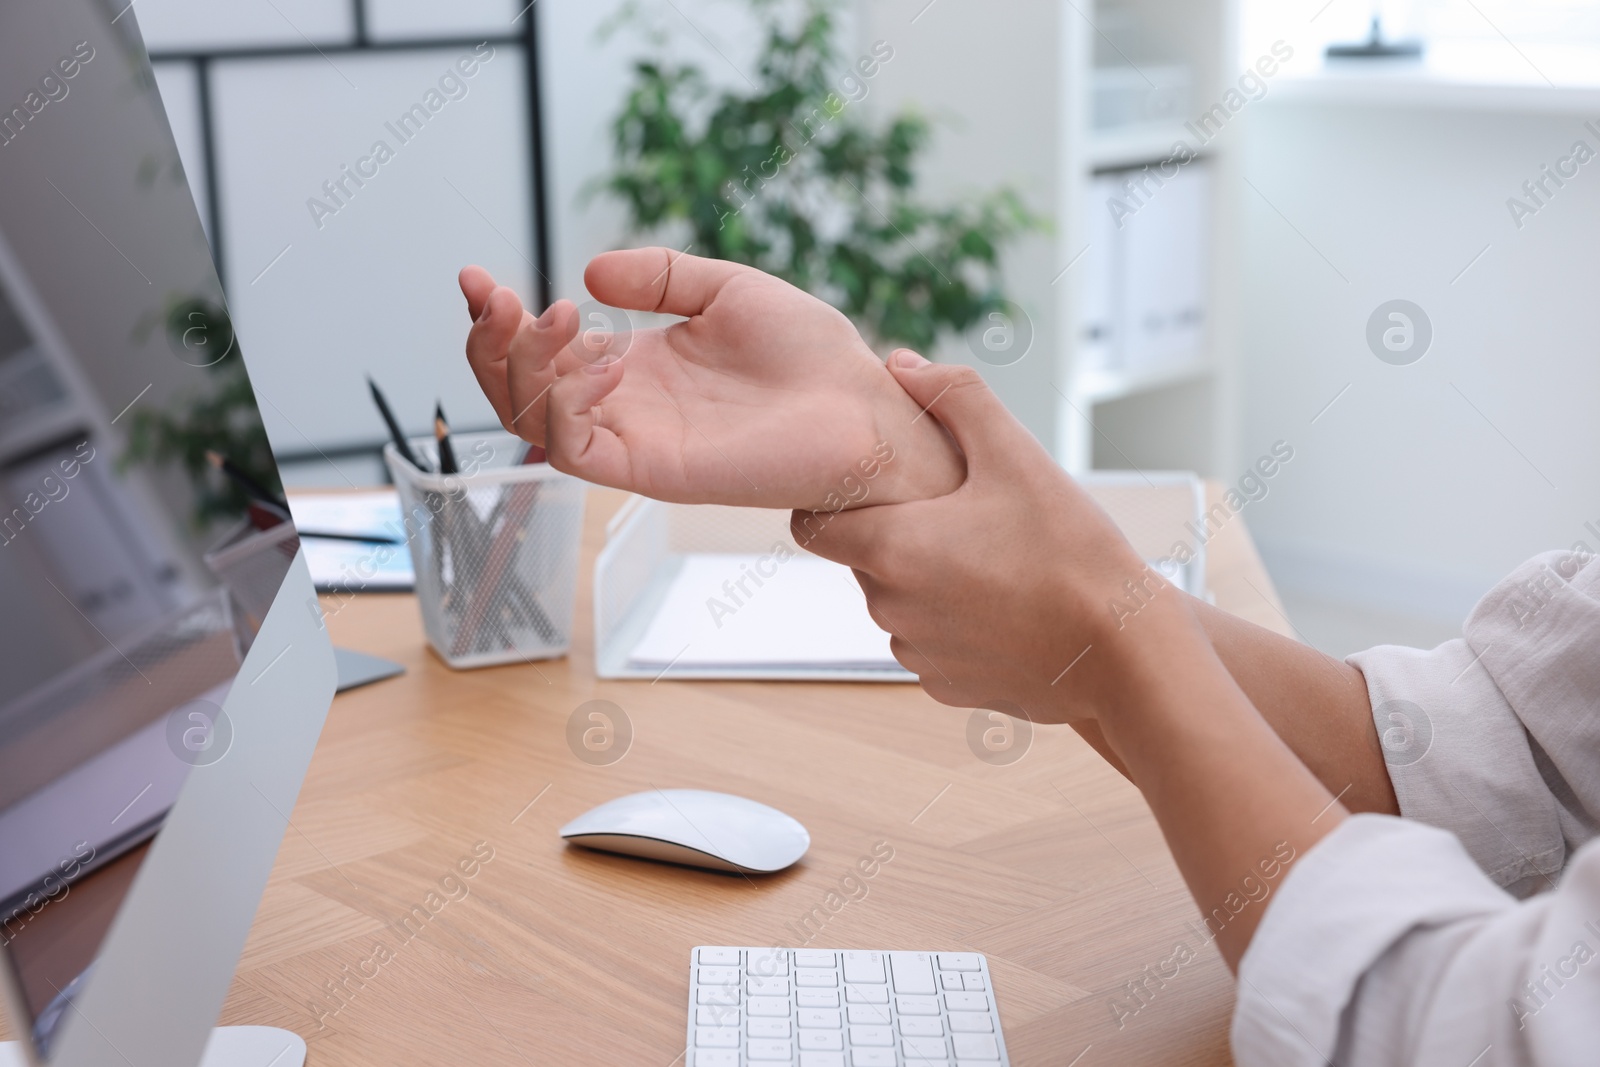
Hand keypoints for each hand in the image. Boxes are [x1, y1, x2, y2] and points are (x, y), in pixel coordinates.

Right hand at [458, 249, 963, 510]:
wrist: (866, 409)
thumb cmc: (811, 358)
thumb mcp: (726, 290)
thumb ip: (659, 276)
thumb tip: (590, 274)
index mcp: (636, 368)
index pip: (541, 355)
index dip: (499, 320)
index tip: (480, 278)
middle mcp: (626, 409)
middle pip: (518, 394)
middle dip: (491, 344)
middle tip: (496, 297)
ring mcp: (637, 442)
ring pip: (534, 424)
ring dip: (524, 368)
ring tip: (557, 318)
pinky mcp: (657, 473)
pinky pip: (580, 453)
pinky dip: (566, 407)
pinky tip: (598, 361)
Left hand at [800, 350, 1181, 723]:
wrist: (1124, 655)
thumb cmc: (1072, 550)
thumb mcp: (1017, 455)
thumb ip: (955, 398)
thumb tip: (901, 363)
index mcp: (892, 549)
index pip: (811, 525)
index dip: (831, 501)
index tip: (873, 488)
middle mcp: (890, 609)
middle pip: (864, 560)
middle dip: (897, 534)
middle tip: (959, 515)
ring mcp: (917, 654)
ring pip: (898, 604)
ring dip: (926, 581)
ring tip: (992, 561)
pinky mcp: (947, 687)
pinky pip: (931, 645)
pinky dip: (955, 625)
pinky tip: (1007, 606)